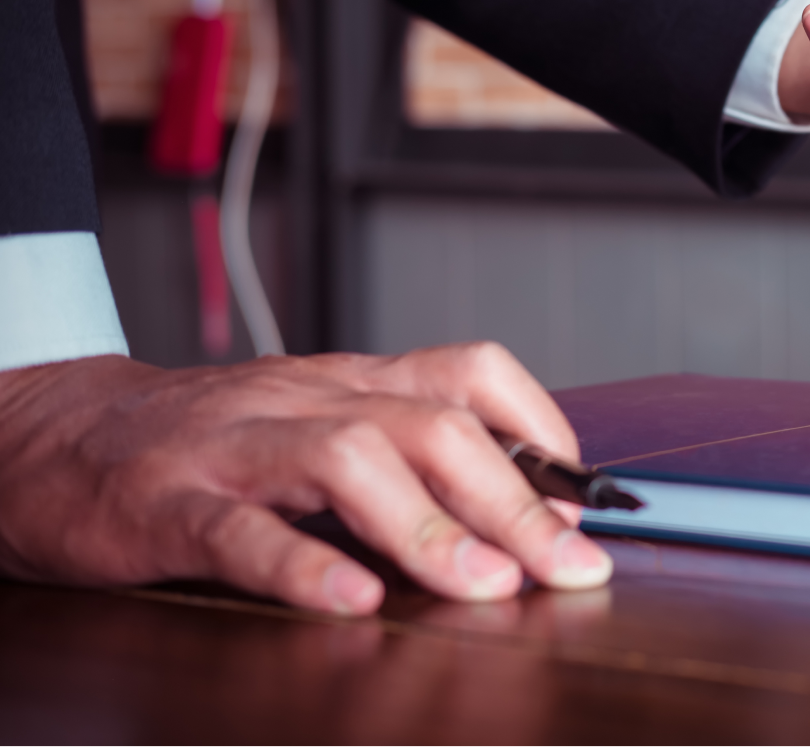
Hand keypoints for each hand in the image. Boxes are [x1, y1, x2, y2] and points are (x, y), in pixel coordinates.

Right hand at [0, 344, 611, 615]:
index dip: (543, 428)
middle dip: (513, 500)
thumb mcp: (318, 427)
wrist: (57, 432)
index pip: (470, 371)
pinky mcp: (165, 503)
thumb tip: (525, 516)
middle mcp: (305, 400)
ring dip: (427, 526)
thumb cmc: (210, 441)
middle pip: (430, 424)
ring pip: (347, 458)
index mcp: (350, 383)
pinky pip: (240, 528)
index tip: (588, 500)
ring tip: (482, 586)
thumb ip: (406, 457)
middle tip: (566, 568)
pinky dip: (302, 564)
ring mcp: (235, 447)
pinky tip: (350, 602)